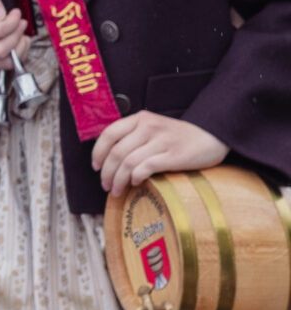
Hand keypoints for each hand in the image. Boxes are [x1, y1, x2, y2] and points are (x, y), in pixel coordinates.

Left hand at [93, 111, 228, 195]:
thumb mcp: (154, 127)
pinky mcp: (174, 155)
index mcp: (140, 118)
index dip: (98, 152)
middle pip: (116, 152)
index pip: (109, 134)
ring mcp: (161, 141)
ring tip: (117, 190)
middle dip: (107, 173)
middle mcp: (148, 127)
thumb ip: (134, 135)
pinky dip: (136, 177)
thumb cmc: (179, 136)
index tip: (96, 167)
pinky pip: (146, 167)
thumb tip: (109, 158)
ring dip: (119, 180)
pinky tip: (135, 183)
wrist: (212, 136)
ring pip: (128, 162)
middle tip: (106, 186)